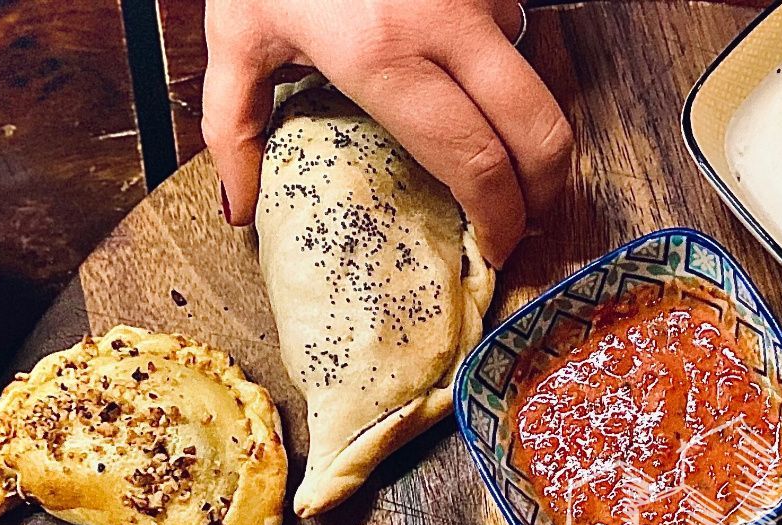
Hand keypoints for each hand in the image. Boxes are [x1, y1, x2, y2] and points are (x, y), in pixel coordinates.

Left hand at [203, 0, 572, 264]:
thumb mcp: (236, 30)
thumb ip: (234, 126)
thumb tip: (240, 208)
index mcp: (382, 54)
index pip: (475, 163)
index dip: (499, 219)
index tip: (495, 246)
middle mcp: (441, 22)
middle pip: (537, 133)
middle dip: (546, 190)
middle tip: (529, 219)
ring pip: (533, 78)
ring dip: (526, 126)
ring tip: (503, 157)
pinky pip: (514, 27)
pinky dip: (504, 65)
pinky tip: (474, 83)